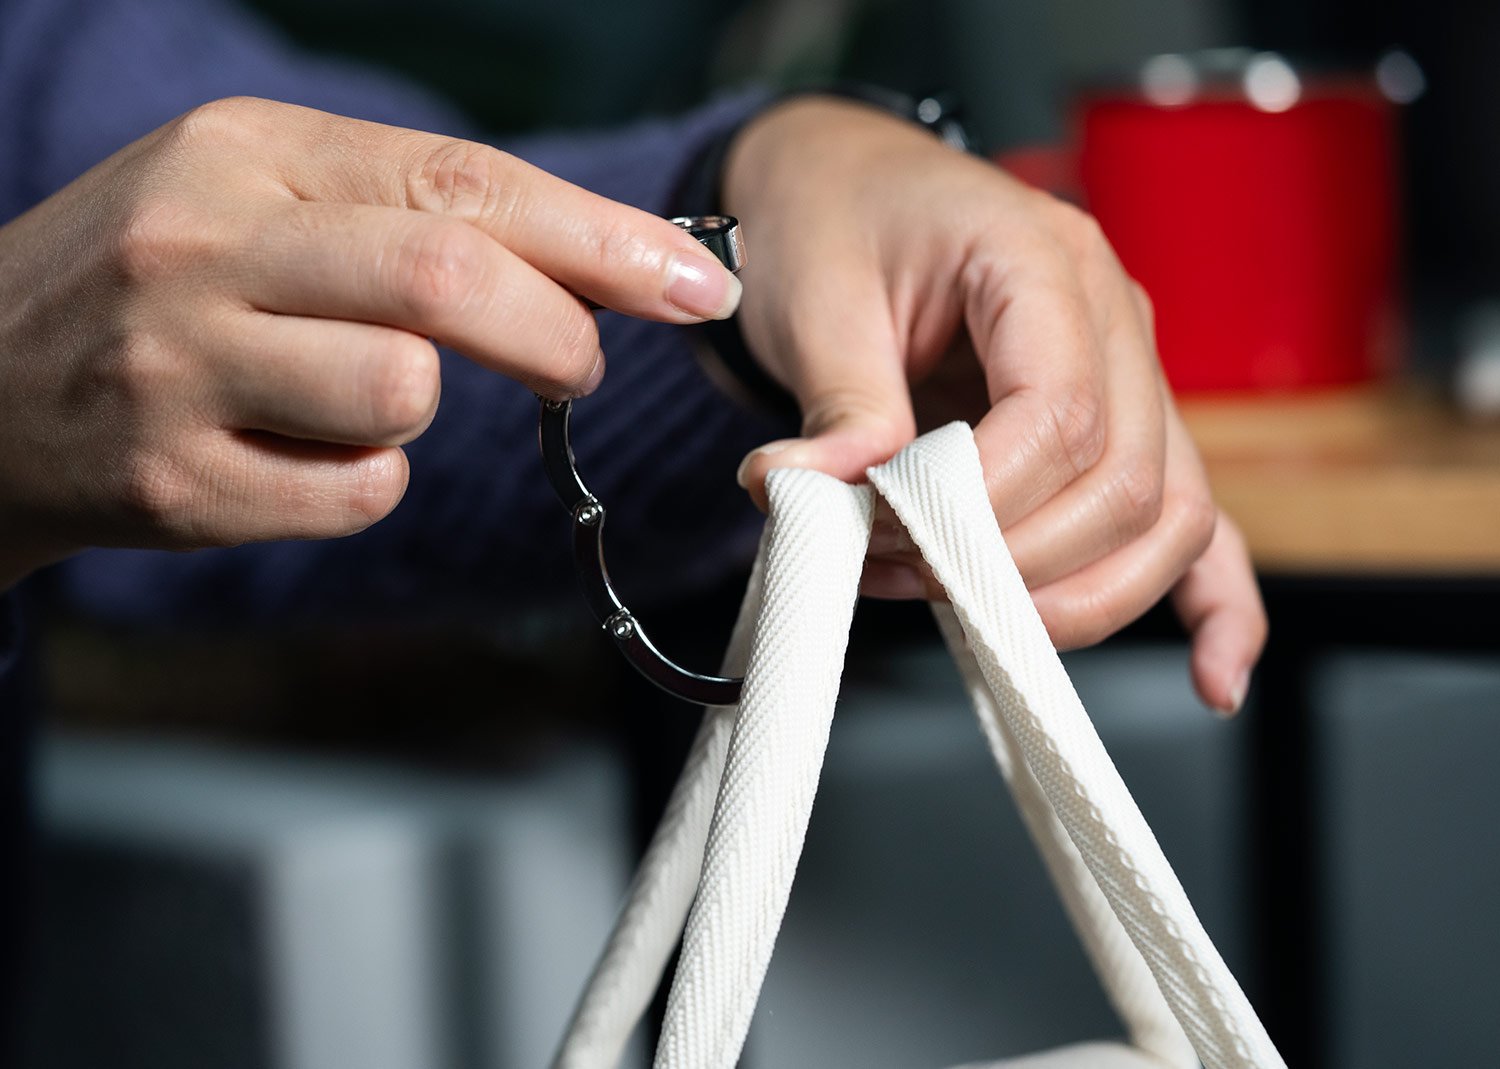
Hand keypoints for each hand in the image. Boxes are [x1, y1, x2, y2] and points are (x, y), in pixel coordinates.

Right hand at [0, 97, 741, 590]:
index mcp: (245, 149)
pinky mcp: (175, 481)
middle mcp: (204, 243)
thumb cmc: (156, 284)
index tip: (695, 284)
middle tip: (578, 365)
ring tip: (355, 397)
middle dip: (556, 332)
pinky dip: (363, 485)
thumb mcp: (253, 194)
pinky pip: (356, 494)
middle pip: (449, 281)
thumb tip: (589, 265)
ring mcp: (179, 366)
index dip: (601, 239)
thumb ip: (403, 213)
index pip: (464, 183)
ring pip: (404, 395)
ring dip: (421, 412)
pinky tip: (293, 456)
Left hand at [723, 97, 1264, 713]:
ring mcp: (1131, 375)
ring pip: (1166, 516)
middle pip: (1123, 481)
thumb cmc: (834, 223)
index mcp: (1045, 261)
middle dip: (1010, 560)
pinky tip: (1213, 677)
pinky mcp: (1120, 428)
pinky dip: (1211, 604)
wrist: (843, 191)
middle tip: (898, 574)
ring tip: (970, 617)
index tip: (895, 537)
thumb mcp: (815, 301)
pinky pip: (1193, 522)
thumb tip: (815, 495)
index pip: (1061, 413)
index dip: (982, 504)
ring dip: (1075, 594)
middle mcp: (1113, 318)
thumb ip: (837, 406)